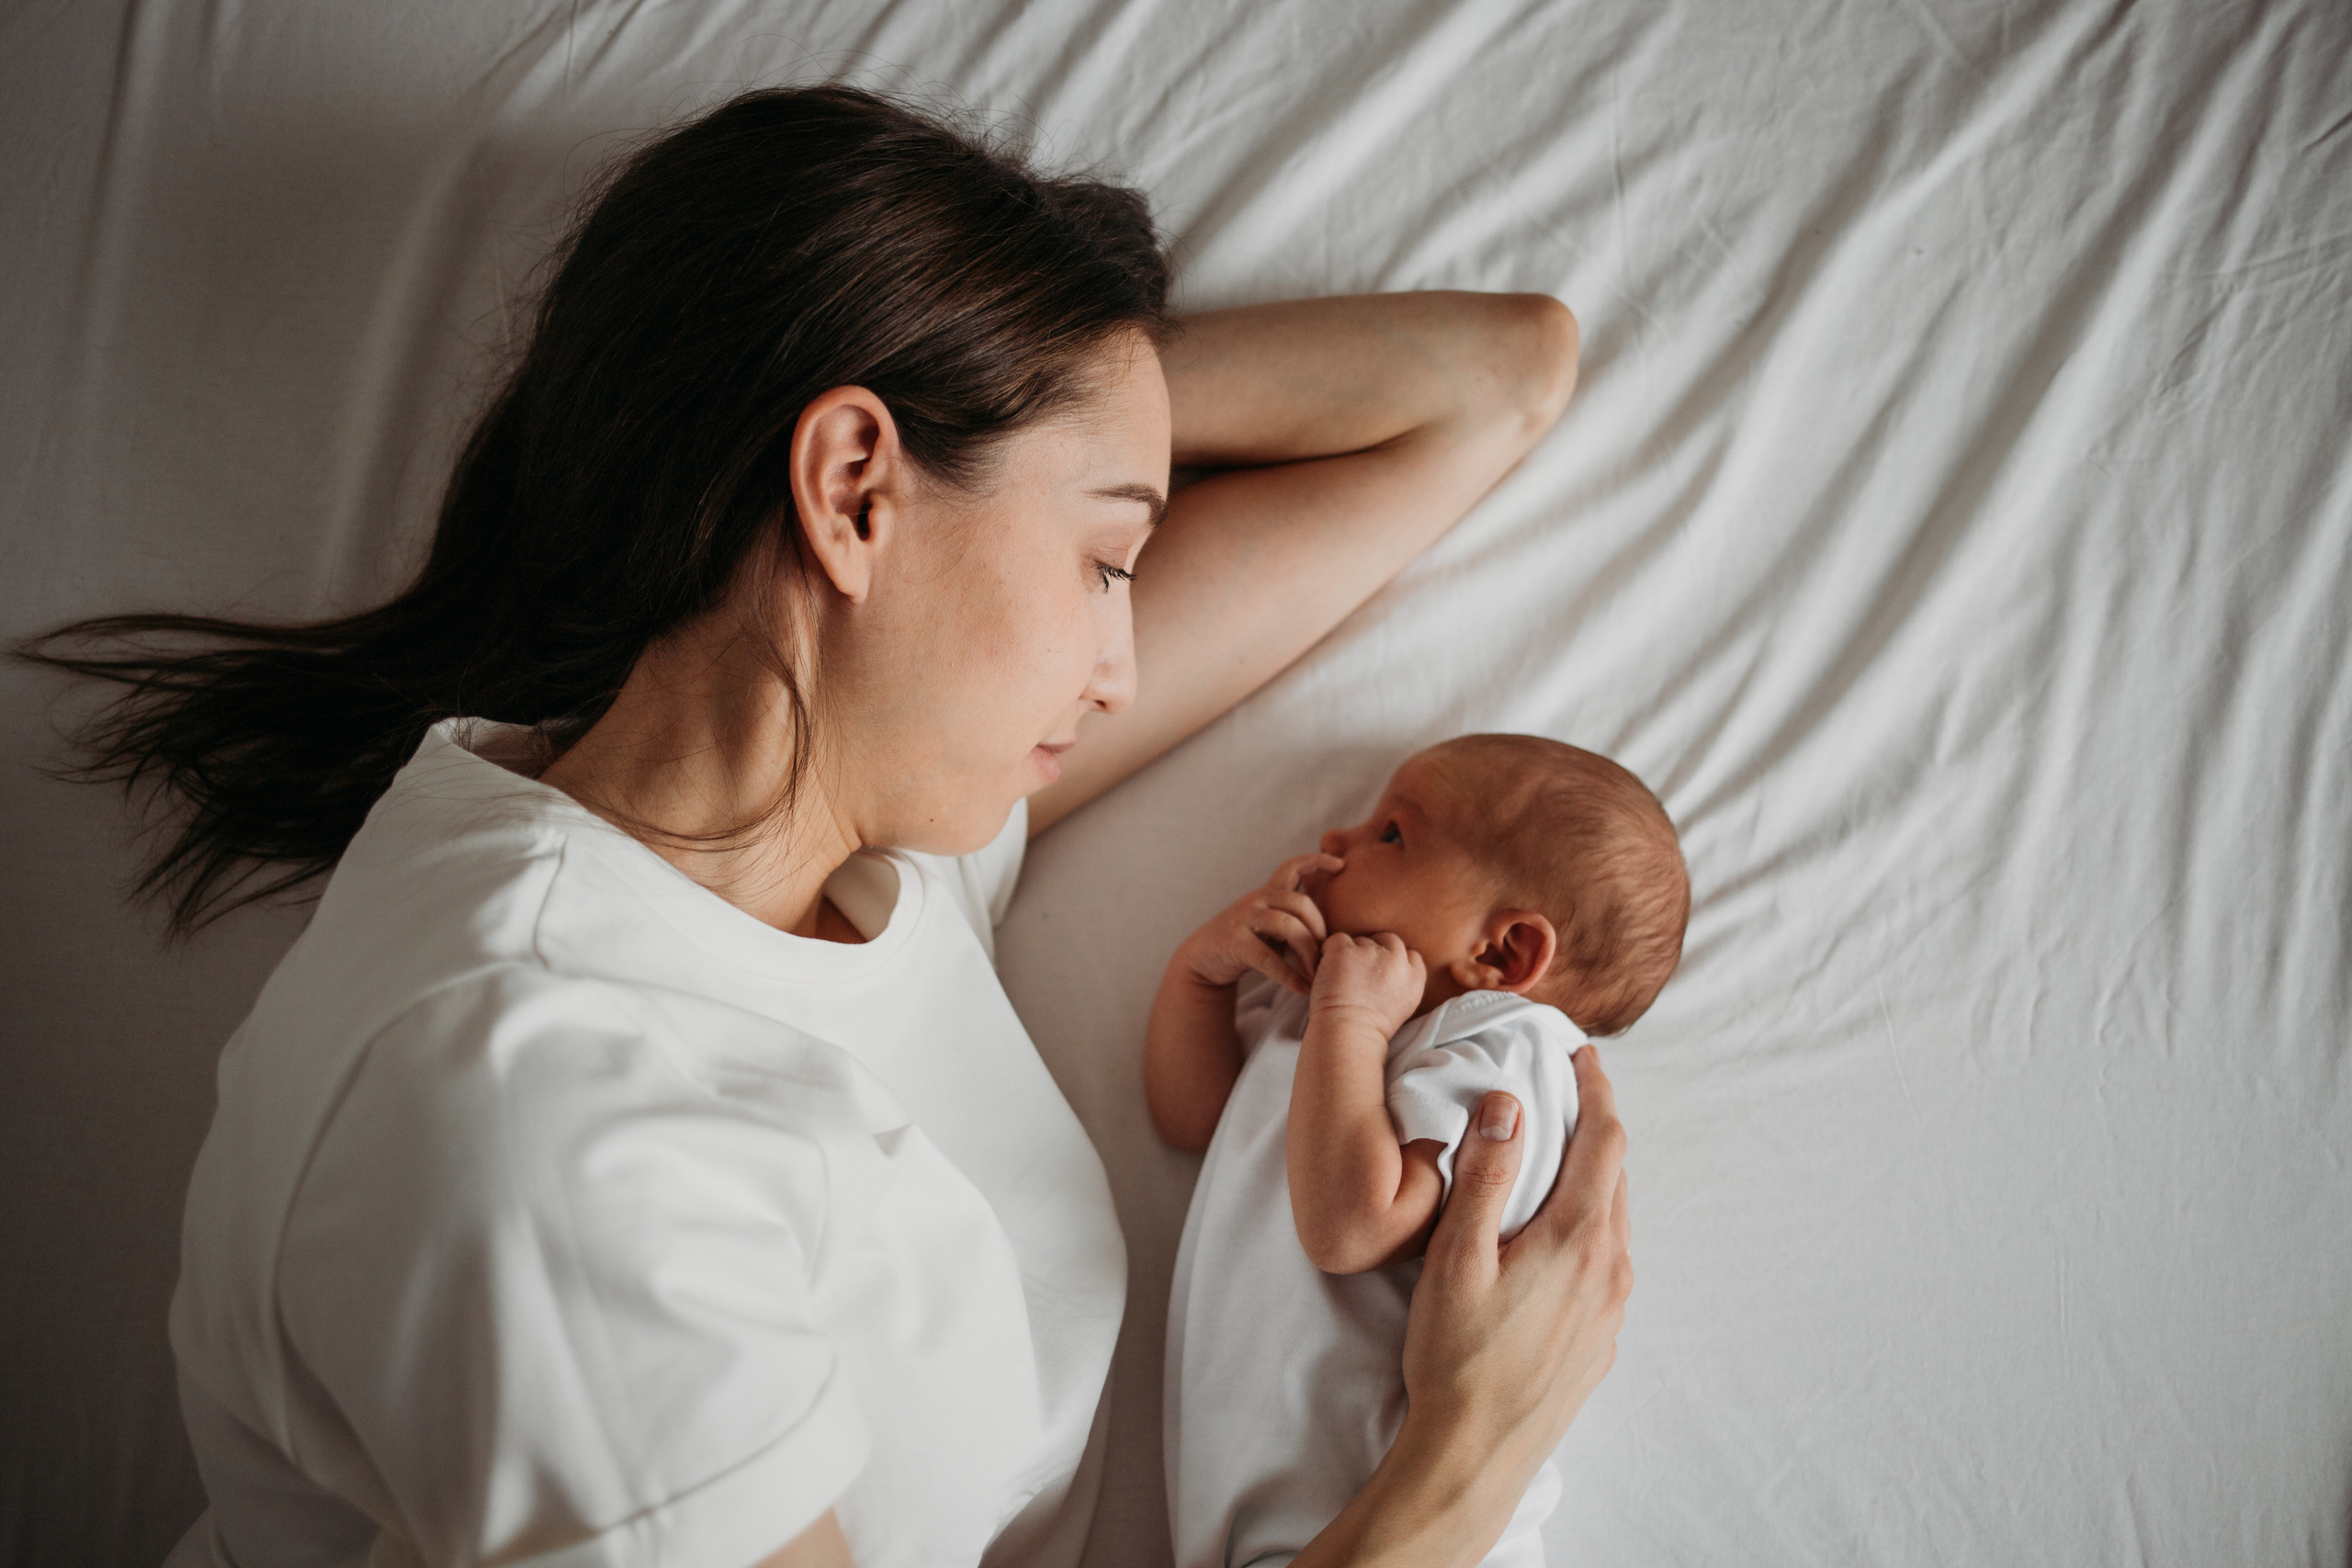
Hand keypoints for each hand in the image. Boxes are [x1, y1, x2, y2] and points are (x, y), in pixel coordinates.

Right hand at [1179, 853, 1343, 992]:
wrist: (1205, 958)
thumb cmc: (1248, 944)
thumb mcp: (1273, 927)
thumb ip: (1297, 922)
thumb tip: (1336, 934)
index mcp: (1268, 893)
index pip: (1293, 867)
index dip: (1317, 861)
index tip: (1341, 863)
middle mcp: (1257, 899)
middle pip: (1301, 904)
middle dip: (1320, 930)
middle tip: (1328, 955)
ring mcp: (1244, 918)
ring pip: (1289, 927)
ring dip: (1308, 953)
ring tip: (1317, 974)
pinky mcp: (1235, 942)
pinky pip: (1270, 958)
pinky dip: (1289, 976)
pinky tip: (1302, 988)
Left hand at [1307, 930, 1425, 1037]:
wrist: (1348, 1034)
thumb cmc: (1368, 1030)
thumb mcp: (1401, 1008)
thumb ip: (1401, 984)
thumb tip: (1387, 972)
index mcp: (1414, 979)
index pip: (1411, 955)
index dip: (1394, 960)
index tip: (1380, 972)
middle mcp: (1396, 961)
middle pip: (1389, 940)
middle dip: (1375, 950)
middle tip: (1358, 970)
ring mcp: (1371, 953)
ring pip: (1361, 940)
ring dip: (1351, 953)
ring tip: (1340, 977)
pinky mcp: (1345, 950)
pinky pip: (1338, 939)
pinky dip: (1329, 951)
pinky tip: (1327, 969)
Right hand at [1400, 1049, 1632, 1540]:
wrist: (1474, 1456)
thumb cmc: (1456, 1358)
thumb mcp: (1456, 1258)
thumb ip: (1485, 1176)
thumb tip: (1507, 1104)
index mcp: (1579, 1238)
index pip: (1606, 1141)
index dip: (1597, 1089)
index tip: (1582, 1055)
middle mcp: (1610, 1269)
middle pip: (1616, 1176)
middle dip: (1595, 1127)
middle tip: (1564, 1092)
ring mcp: (1611, 1309)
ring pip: (1614, 1221)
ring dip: (1592, 1179)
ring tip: (1554, 1156)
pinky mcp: (1601, 1340)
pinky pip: (1606, 1262)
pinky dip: (1588, 1225)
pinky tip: (1549, 1235)